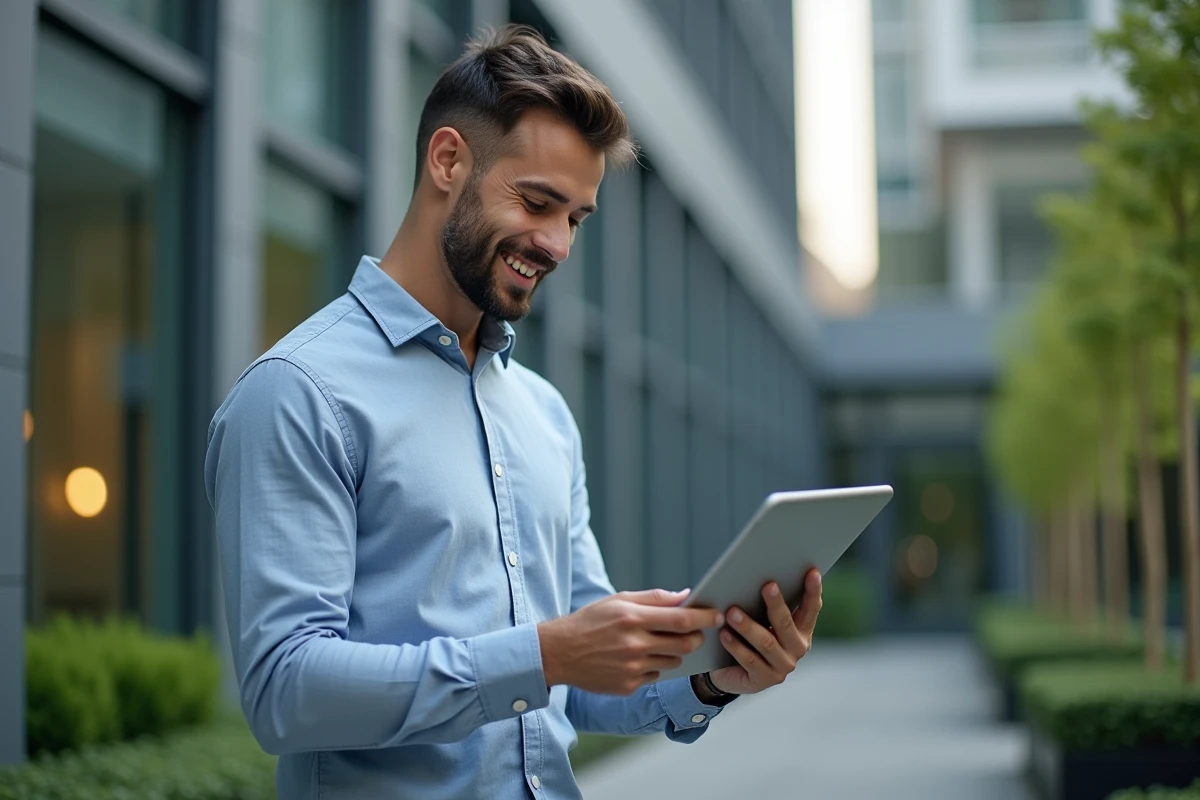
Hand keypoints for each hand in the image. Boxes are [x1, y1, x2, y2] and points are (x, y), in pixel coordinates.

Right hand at [538, 589, 723, 694]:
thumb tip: (685, 596)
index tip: (717, 614)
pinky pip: (655, 676)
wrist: (558, 653)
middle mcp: (634, 644)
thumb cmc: (590, 621)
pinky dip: (654, 666)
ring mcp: (632, 668)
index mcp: (632, 618)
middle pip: (684, 644)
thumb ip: (653, 598)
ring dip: (674, 652)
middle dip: (695, 637)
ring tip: (658, 643)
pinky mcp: (628, 686)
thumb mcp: (618, 600)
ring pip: (672, 662)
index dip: (704, 617)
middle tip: (695, 632)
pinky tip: (638, 658)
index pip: (681, 618)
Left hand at [708, 568, 821, 695]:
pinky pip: (750, 660)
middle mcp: (797, 649)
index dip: (813, 591)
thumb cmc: (749, 638)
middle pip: (786, 623)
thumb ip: (766, 606)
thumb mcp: (762, 620)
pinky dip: (736, 646)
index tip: (812, 572)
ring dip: (748, 626)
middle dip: (776, 604)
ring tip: (732, 612)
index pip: (811, 609)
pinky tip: (724, 635)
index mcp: (802, 631)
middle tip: (767, 586)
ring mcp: (783, 667)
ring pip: (766, 642)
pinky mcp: (764, 680)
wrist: (732, 672)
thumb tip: (755, 576)